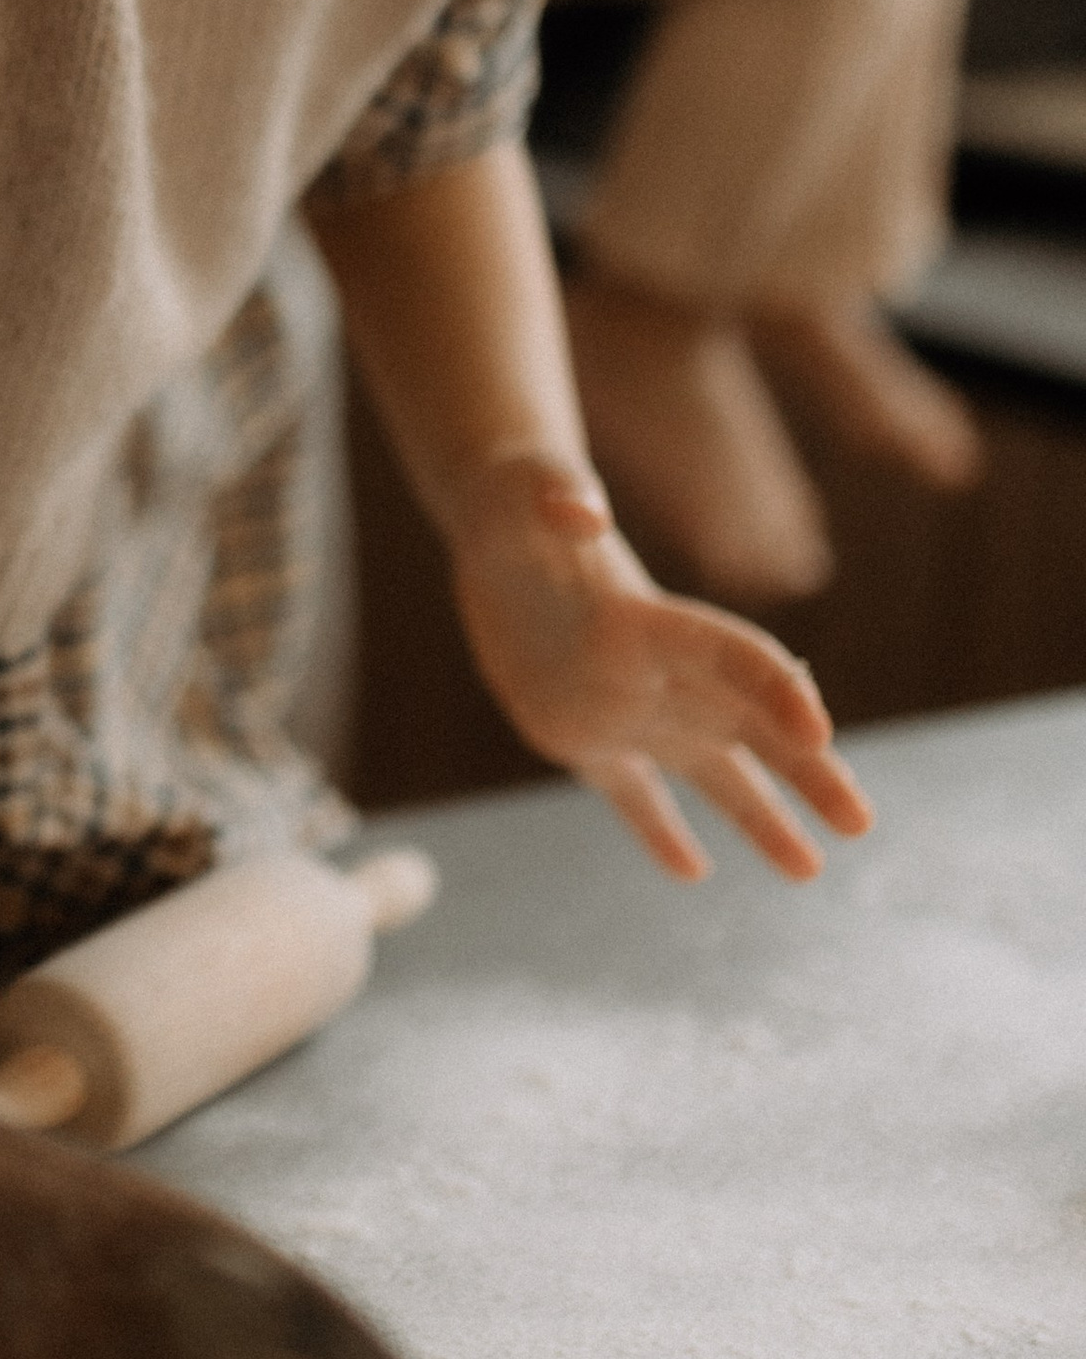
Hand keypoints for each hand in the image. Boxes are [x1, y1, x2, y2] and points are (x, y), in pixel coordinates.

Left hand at [449, 453, 873, 880]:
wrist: (496, 524)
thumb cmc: (517, 492)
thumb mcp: (527, 484)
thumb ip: (557, 492)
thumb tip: (580, 509)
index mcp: (644, 618)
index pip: (729, 655)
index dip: (774, 689)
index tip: (819, 733)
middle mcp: (652, 671)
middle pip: (747, 724)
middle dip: (805, 770)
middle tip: (861, 822)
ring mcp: (623, 707)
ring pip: (707, 771)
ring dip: (758, 818)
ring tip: (809, 872)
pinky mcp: (580, 735)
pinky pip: (629, 792)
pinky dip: (656, 830)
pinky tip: (692, 873)